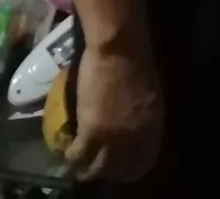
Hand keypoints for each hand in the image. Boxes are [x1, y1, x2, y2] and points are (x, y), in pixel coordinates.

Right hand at [67, 40, 163, 183]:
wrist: (120, 48)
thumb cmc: (135, 60)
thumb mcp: (149, 95)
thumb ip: (142, 117)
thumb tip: (132, 130)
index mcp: (153, 129)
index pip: (142, 164)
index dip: (127, 168)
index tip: (117, 164)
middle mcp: (135, 140)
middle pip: (118, 171)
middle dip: (105, 171)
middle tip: (93, 163)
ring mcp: (114, 139)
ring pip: (95, 170)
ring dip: (85, 170)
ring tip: (77, 163)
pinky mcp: (92, 133)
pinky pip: (77, 156)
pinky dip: (70, 157)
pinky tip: (67, 151)